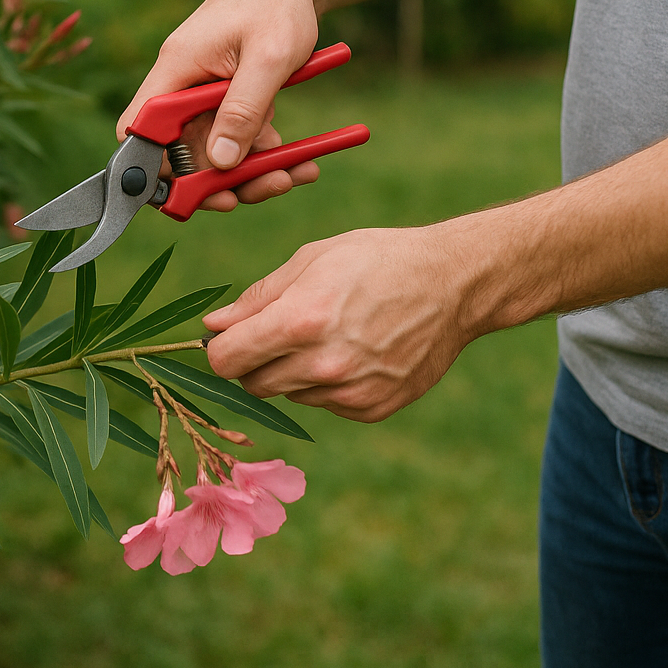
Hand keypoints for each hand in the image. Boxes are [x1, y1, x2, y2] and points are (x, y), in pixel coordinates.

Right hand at [117, 0, 321, 211]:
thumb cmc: (278, 3)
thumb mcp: (269, 59)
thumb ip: (243, 109)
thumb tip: (221, 162)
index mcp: (176, 69)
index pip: (139, 127)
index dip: (152, 167)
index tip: (187, 193)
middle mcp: (181, 82)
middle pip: (179, 150)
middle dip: (216, 179)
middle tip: (252, 194)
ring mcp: (203, 91)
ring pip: (211, 148)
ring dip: (249, 170)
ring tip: (294, 174)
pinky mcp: (225, 95)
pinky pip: (234, 135)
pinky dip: (262, 152)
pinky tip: (298, 159)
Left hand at [202, 224, 490, 422]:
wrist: (454, 284)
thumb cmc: (377, 260)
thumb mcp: (312, 260)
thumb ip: (257, 298)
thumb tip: (213, 327)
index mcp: (302, 320)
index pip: (228, 360)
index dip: (220, 350)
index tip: (229, 338)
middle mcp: (324, 364)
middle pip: (253, 384)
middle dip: (254, 361)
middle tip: (281, 331)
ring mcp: (351, 391)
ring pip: (289, 394)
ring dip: (293, 371)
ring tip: (328, 334)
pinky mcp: (372, 408)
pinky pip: (325, 404)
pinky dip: (327, 384)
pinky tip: (354, 352)